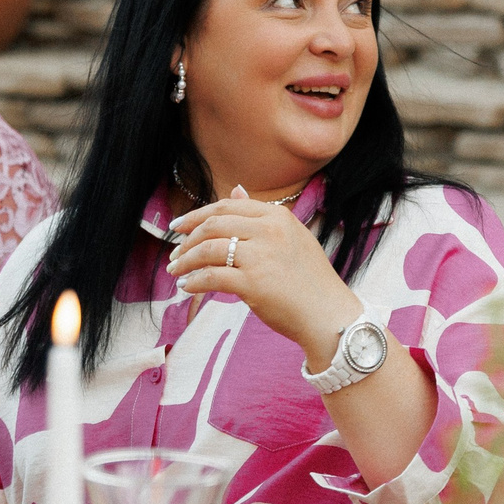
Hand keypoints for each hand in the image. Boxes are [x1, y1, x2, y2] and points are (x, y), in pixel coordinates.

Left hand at [167, 187, 362, 369]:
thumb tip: (234, 188)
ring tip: (176, 272)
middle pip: (213, 225)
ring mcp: (261, 256)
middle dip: (187, 239)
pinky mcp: (253, 283)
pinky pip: (211, 277)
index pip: (226, 207)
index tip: (179, 226)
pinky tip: (187, 288)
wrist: (329, 316)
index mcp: (277, 216)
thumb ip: (260, 215)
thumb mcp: (290, 237)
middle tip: (174, 254)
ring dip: (185, 261)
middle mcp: (269, 230)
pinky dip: (194, 282)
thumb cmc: (309, 281)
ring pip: (208, 249)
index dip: (197, 215)